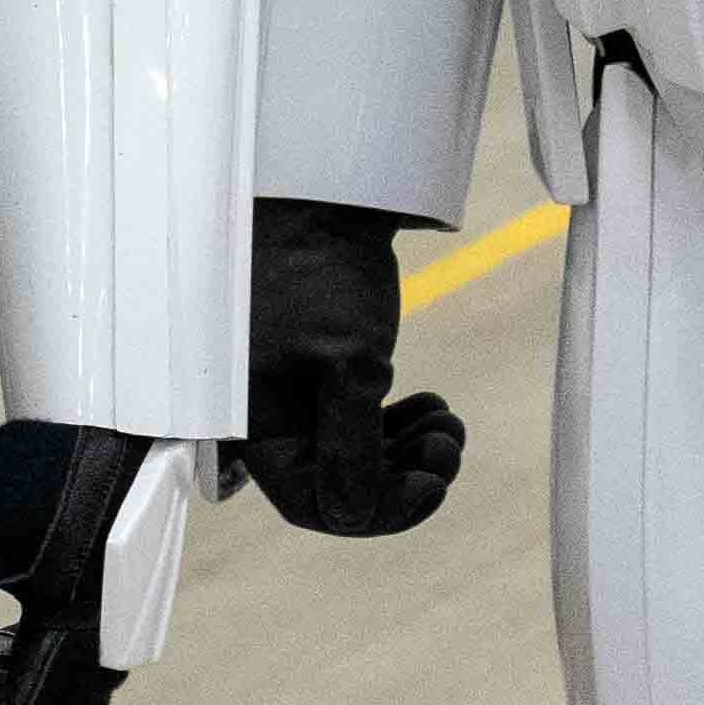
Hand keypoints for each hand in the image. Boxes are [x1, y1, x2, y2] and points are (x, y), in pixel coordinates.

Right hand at [235, 197, 464, 536]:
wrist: (319, 191)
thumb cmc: (321, 269)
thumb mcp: (349, 363)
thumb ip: (352, 446)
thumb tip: (356, 513)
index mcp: (255, 424)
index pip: (315, 502)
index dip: (380, 510)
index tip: (435, 485)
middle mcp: (264, 415)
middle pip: (336, 484)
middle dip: (401, 475)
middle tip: (449, 448)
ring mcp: (288, 390)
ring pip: (350, 453)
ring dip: (405, 450)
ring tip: (447, 424)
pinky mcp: (310, 366)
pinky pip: (352, 419)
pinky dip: (393, 422)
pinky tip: (429, 404)